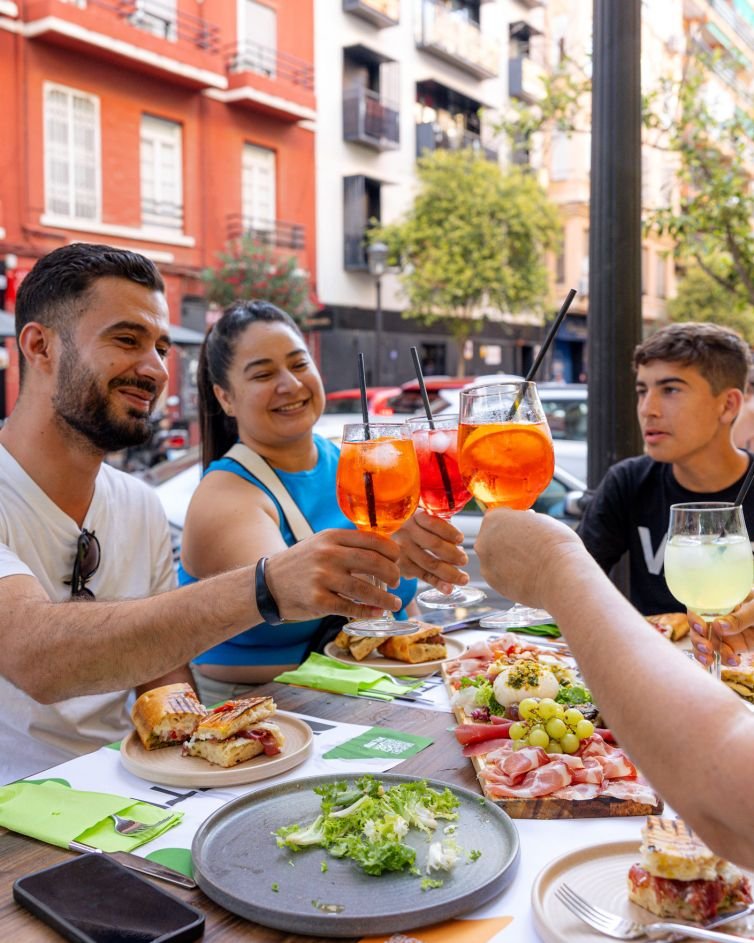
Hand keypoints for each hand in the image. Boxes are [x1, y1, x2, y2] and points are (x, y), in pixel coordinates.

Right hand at [265, 529, 401, 621]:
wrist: (267, 584)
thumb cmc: (301, 564)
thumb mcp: (320, 544)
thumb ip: (347, 545)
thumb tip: (383, 550)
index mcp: (332, 537)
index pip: (372, 540)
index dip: (391, 551)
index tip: (398, 560)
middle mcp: (328, 554)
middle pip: (373, 562)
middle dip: (392, 574)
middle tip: (397, 582)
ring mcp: (322, 578)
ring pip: (365, 589)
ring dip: (385, 599)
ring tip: (395, 603)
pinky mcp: (318, 601)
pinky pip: (350, 607)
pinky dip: (368, 612)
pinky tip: (377, 613)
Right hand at [392, 509, 467, 593]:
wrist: (389, 541)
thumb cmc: (416, 530)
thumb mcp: (424, 521)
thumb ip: (440, 527)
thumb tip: (459, 547)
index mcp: (415, 517)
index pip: (433, 523)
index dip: (449, 532)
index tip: (461, 539)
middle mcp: (406, 533)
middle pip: (433, 544)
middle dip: (452, 554)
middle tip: (465, 560)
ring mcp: (402, 550)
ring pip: (430, 563)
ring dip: (449, 573)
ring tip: (463, 579)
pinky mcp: (402, 566)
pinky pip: (423, 575)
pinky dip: (438, 583)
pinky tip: (448, 588)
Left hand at [475, 508, 582, 608]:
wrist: (560, 575)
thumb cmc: (556, 544)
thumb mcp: (540, 520)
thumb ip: (523, 521)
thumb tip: (521, 525)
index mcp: (493, 519)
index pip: (498, 517)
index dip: (513, 522)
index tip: (525, 529)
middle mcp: (483, 540)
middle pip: (493, 538)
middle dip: (507, 541)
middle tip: (528, 548)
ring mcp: (486, 564)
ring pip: (495, 558)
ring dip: (507, 560)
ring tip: (530, 564)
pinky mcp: (493, 583)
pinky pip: (500, 575)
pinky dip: (510, 576)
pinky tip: (527, 576)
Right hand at [689, 592, 753, 667]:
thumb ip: (740, 617)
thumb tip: (718, 625)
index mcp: (722, 601)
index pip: (699, 608)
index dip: (694, 619)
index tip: (702, 628)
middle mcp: (720, 617)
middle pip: (698, 629)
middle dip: (698, 640)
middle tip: (707, 649)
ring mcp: (727, 633)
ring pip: (706, 644)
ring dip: (704, 654)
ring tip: (712, 660)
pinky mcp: (736, 646)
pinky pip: (723, 654)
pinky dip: (724, 660)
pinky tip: (734, 661)